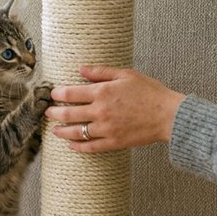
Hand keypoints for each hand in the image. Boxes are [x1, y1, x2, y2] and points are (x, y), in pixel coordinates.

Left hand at [44, 65, 185, 152]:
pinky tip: (72, 146)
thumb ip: (101, 72)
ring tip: (55, 130)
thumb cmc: (150, 92)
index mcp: (102, 92)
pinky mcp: (113, 142)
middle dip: (55, 113)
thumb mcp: (126, 75)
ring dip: (62, 131)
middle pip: (69, 114)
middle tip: (47, 112)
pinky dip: (78, 147)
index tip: (53, 94)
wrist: (168, 115)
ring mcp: (106, 129)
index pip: (71, 93)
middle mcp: (100, 111)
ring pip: (76, 132)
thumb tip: (81, 69)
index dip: (58, 94)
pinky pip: (91, 146)